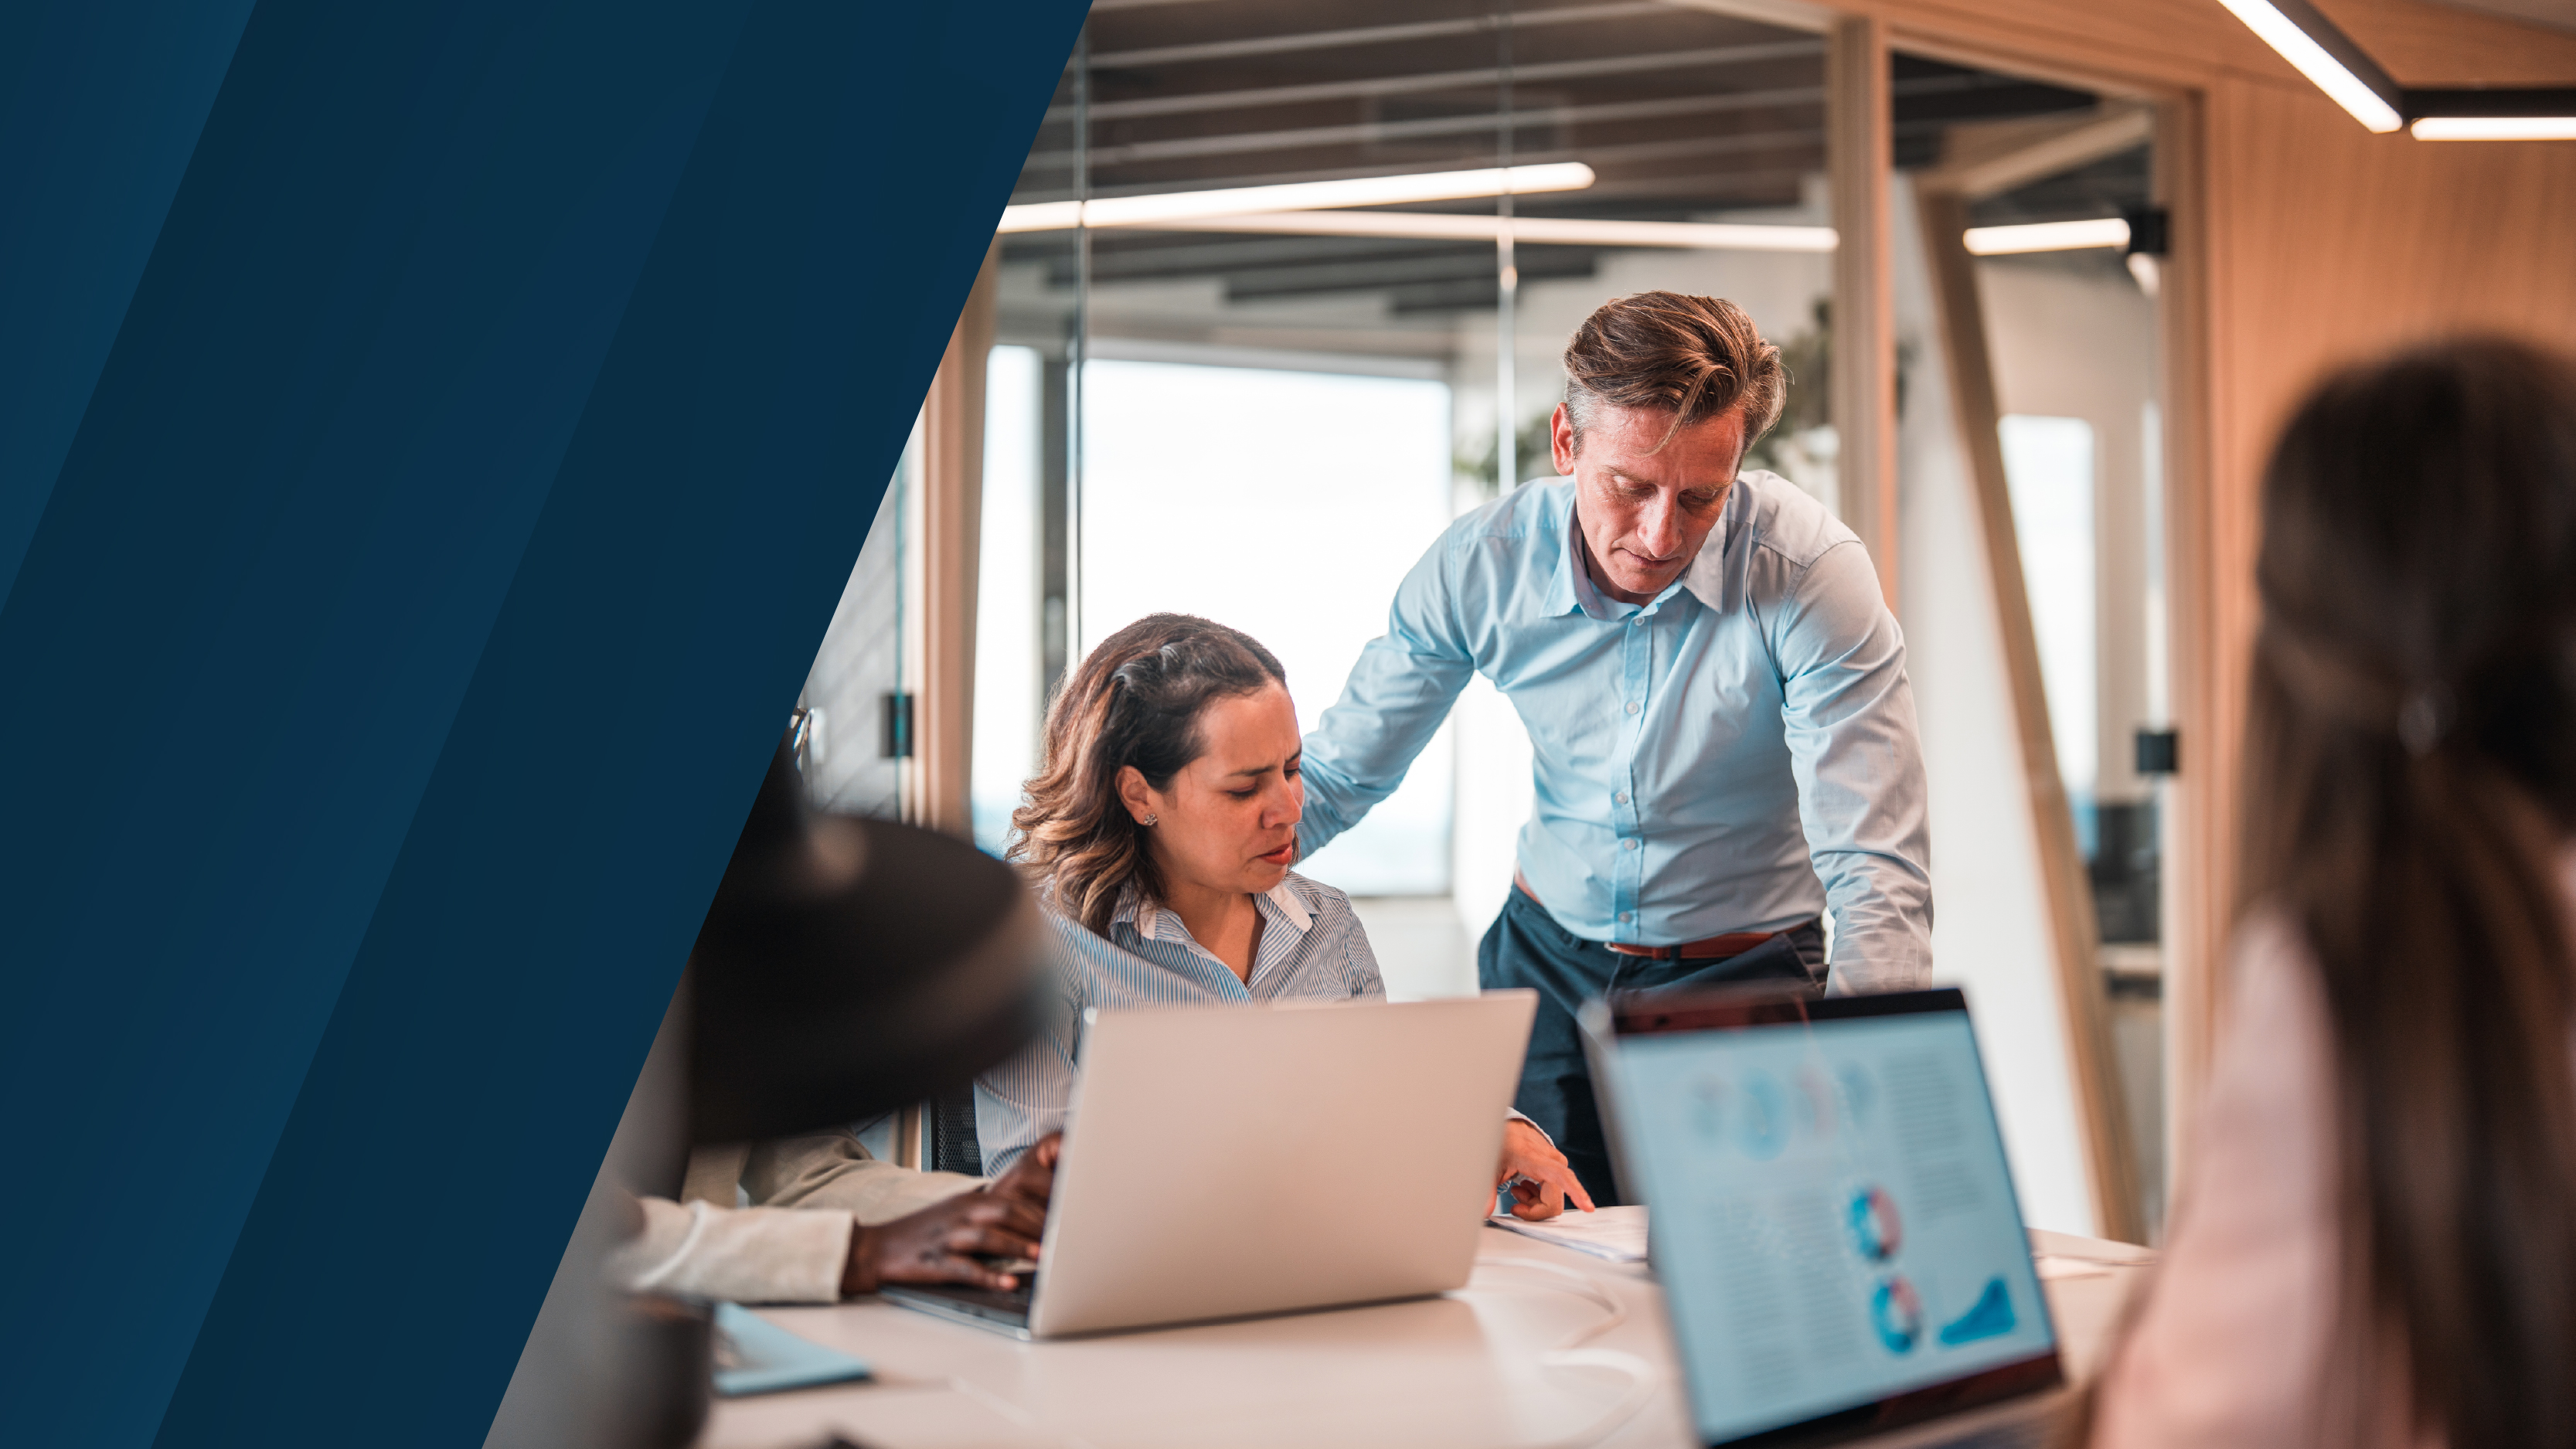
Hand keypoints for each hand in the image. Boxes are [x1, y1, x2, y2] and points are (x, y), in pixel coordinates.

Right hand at [839, 1133, 1062, 1294]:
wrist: (877, 1248)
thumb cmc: (924, 1233)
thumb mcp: (957, 1215)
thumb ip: (991, 1217)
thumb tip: (1032, 1226)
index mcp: (969, 1201)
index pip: (1014, 1199)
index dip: (1043, 1209)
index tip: (1068, 1220)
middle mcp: (960, 1214)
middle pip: (1006, 1212)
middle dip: (1038, 1224)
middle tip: (1065, 1236)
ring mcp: (948, 1238)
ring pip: (989, 1237)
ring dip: (1018, 1246)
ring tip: (1043, 1256)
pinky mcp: (936, 1262)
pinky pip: (966, 1269)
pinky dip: (989, 1277)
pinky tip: (1007, 1284)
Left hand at [1496, 1118, 1595, 1220]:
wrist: (1507, 1128)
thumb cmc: (1499, 1143)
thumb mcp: (1488, 1167)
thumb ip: (1486, 1191)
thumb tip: (1484, 1213)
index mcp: (1533, 1156)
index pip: (1560, 1176)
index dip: (1575, 1193)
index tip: (1587, 1206)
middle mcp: (1550, 1159)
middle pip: (1553, 1200)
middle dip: (1534, 1210)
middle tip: (1514, 1205)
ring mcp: (1556, 1162)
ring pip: (1553, 1198)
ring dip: (1535, 1202)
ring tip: (1517, 1189)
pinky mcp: (1557, 1166)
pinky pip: (1554, 1191)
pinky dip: (1538, 1196)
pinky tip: (1524, 1186)